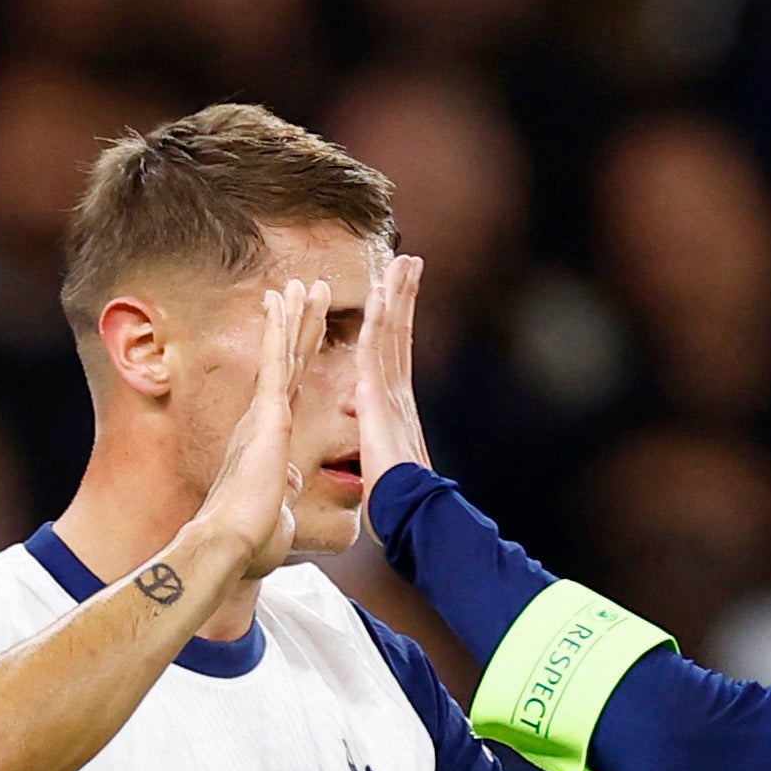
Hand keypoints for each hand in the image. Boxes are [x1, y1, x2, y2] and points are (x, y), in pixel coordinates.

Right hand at [183, 276, 324, 580]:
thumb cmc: (251, 539)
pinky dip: (278, 329)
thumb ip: (284, 487)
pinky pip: (275, 362)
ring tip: (302, 282)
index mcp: (268, 440)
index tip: (305, 332)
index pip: (291, 389)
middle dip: (299, 325)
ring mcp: (264, 414)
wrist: (232, 544)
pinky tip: (281, 300)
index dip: (299, 358)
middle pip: (289, 363)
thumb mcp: (277, 507)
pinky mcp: (267, 415)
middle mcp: (261, 420)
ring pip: (283, 354)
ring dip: (292, 316)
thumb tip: (291, 480)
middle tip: (308, 289)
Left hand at [355, 253, 430, 498]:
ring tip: (403, 260)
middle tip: (410, 260)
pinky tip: (381, 292)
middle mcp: (397, 391)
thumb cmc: (396, 498)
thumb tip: (360, 416)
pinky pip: (376, 349)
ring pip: (391, 332)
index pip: (395, 351)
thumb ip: (371, 430)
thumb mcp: (379, 457)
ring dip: (397, 294)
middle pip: (400, 331)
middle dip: (405, 294)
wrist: (409, 510)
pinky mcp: (377, 396)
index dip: (398, 319)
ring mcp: (390, 391)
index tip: (400, 291)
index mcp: (394, 404)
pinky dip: (379, 319)